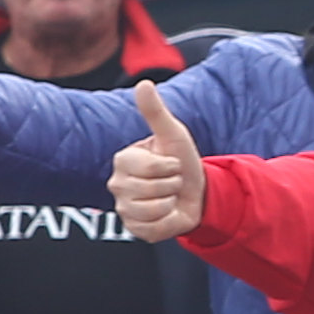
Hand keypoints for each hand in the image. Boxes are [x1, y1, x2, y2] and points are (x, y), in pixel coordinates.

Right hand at [110, 82, 206, 244]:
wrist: (196, 192)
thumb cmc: (181, 160)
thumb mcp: (172, 134)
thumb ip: (156, 112)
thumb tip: (143, 83)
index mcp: (123, 160)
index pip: (149, 168)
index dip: (170, 166)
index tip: (171, 164)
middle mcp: (117, 185)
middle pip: (151, 189)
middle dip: (173, 184)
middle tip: (172, 181)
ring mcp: (124, 209)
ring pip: (153, 210)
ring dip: (171, 203)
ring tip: (170, 196)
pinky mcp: (135, 229)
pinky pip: (154, 229)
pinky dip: (169, 222)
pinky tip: (167, 213)